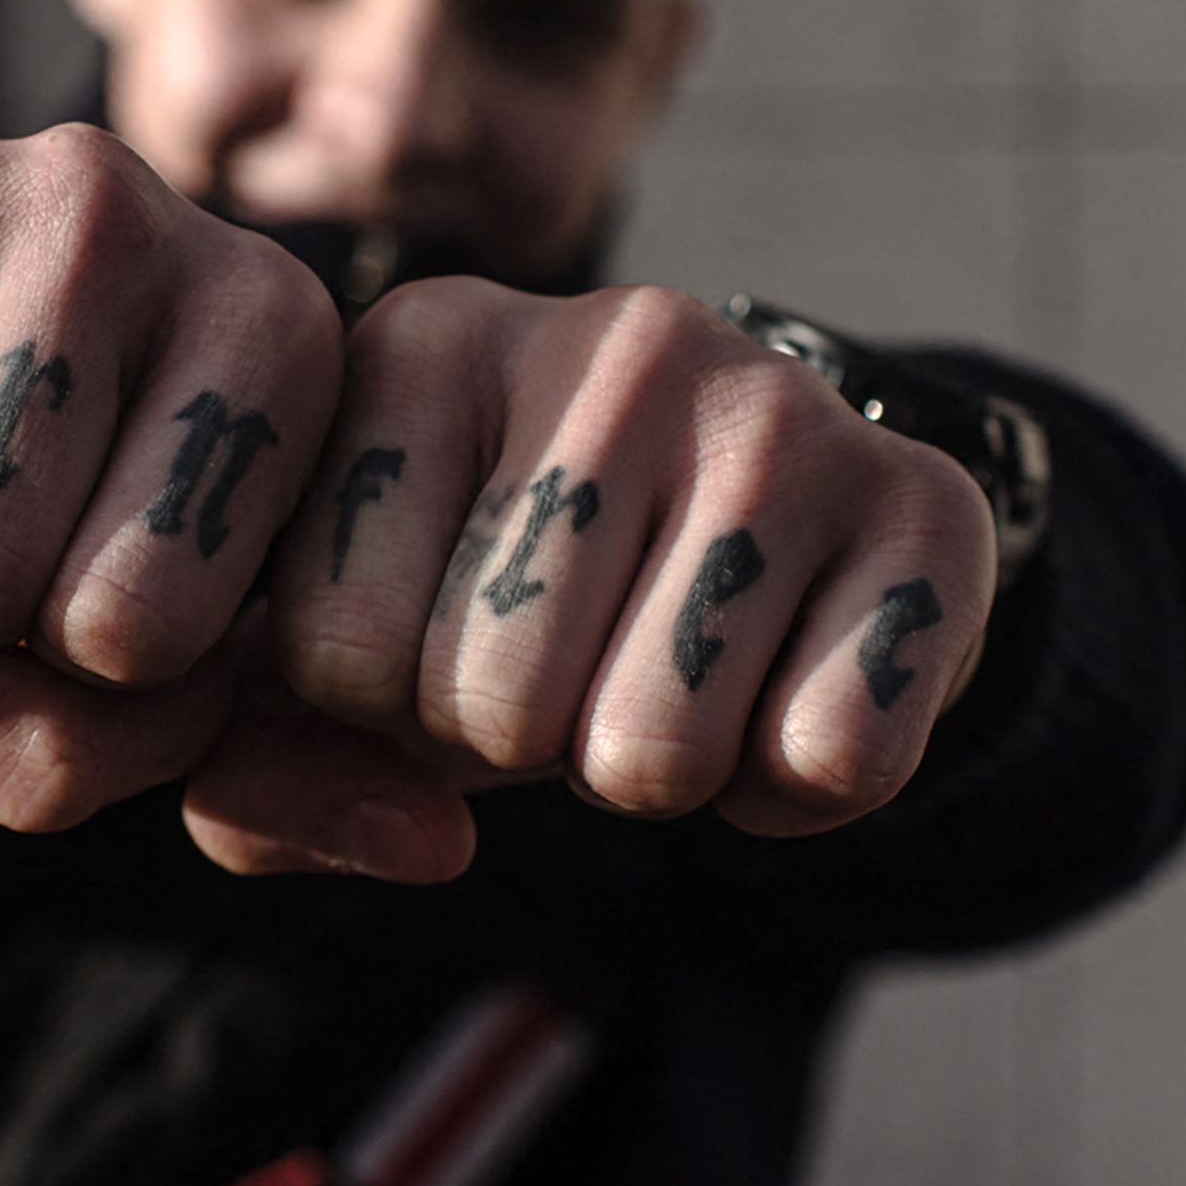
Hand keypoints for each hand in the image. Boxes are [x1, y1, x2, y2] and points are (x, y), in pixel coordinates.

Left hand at [265, 278, 995, 839]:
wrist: (768, 511)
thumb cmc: (511, 584)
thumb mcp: (354, 639)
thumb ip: (262, 755)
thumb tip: (419, 841)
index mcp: (423, 344)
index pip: (332, 653)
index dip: (379, 714)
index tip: (438, 636)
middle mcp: (609, 343)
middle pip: (497, 711)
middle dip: (522, 750)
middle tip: (574, 663)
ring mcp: (777, 409)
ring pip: (654, 756)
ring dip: (656, 774)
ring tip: (669, 665)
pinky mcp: (923, 502)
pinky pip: (827, 761)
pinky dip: (792, 788)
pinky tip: (782, 684)